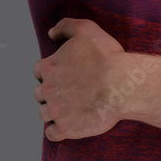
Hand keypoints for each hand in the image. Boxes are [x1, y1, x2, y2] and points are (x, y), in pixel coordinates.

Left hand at [33, 18, 128, 140]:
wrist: (121, 84)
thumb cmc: (106, 57)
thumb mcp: (86, 30)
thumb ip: (65, 27)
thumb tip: (51, 33)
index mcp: (49, 67)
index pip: (39, 71)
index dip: (50, 73)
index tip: (63, 75)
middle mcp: (47, 89)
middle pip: (40, 93)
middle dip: (51, 93)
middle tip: (69, 93)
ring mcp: (56, 111)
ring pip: (44, 114)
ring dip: (53, 112)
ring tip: (70, 109)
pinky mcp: (66, 128)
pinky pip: (52, 134)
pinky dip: (57, 131)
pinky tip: (68, 126)